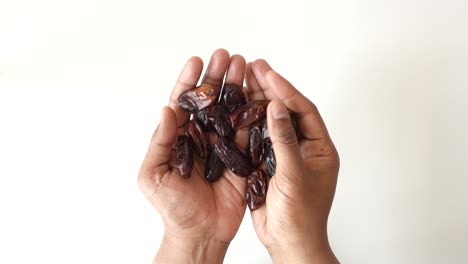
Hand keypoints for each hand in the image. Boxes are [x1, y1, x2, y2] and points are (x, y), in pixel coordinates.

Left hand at [138, 49, 248, 263]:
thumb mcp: (153, 174)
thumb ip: (160, 142)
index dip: (189, 81)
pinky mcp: (241, 157)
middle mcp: (201, 136)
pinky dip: (254, 113)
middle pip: (210, 100)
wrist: (200, 232)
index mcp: (179, 137)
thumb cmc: (172, 207)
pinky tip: (259, 94)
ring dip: (237, 88)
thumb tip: (166, 110)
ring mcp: (223, 145)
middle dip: (217, 77)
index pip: (183, 102)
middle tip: (226, 56)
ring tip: (246, 65)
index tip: (197, 60)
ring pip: (230, 110)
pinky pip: (249, 132)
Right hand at [246, 59, 339, 262]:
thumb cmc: (300, 216)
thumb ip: (284, 139)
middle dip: (271, 89)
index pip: (303, 111)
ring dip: (258, 103)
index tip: (268, 73)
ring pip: (271, 123)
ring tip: (244, 79)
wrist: (289, 243)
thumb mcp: (294, 174)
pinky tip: (237, 109)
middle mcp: (304, 148)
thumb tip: (275, 107)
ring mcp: (286, 156)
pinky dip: (248, 124)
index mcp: (320, 148)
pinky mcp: (269, 165)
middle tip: (254, 66)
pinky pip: (259, 139)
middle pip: (287, 112)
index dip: (286, 90)